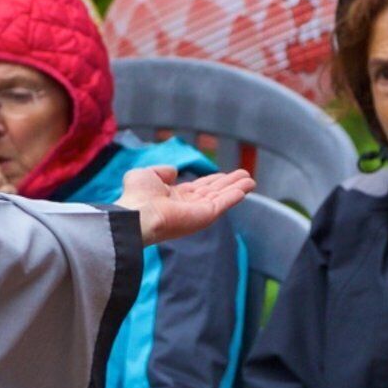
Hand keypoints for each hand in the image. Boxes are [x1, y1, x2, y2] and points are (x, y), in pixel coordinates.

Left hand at [116, 165, 254, 240]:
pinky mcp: (205, 216)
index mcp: (174, 198)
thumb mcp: (146, 175)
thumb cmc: (136, 197)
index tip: (223, 175)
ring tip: (251, 180)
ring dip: (237, 188)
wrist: (137, 214)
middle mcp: (188, 206)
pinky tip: (247, 187)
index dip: (212, 181)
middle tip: (245, 176)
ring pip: (222, 198)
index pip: (198, 188)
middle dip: (229, 184)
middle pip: (214, 192)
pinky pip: (223, 203)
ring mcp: (197, 213)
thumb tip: (174, 171)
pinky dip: (235, 195)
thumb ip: (161, 172)